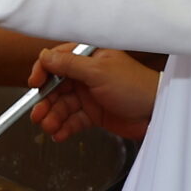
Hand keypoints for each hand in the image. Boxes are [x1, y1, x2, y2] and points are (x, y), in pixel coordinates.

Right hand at [30, 45, 158, 142]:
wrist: (156, 111)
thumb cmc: (134, 85)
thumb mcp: (98, 71)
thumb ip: (69, 65)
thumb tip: (44, 56)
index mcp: (88, 57)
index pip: (57, 60)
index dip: (43, 71)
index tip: (34, 84)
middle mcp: (86, 74)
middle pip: (56, 87)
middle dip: (45, 102)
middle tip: (38, 115)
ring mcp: (90, 95)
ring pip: (62, 106)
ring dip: (53, 117)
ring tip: (50, 128)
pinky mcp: (94, 114)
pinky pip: (73, 120)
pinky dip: (64, 127)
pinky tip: (59, 134)